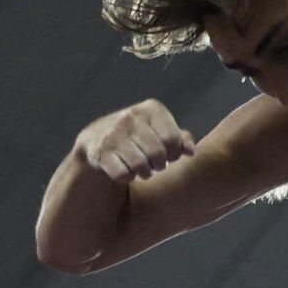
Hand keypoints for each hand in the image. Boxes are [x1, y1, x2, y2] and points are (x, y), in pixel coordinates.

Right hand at [77, 99, 194, 181]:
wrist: (96, 139)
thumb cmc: (139, 136)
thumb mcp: (160, 131)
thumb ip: (180, 139)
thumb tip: (191, 152)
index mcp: (151, 109)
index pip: (173, 139)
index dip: (174, 154)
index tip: (169, 156)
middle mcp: (131, 117)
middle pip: (158, 154)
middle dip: (160, 165)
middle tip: (155, 165)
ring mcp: (113, 134)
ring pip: (140, 166)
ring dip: (145, 173)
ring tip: (143, 169)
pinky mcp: (100, 152)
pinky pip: (123, 174)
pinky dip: (127, 178)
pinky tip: (126, 170)